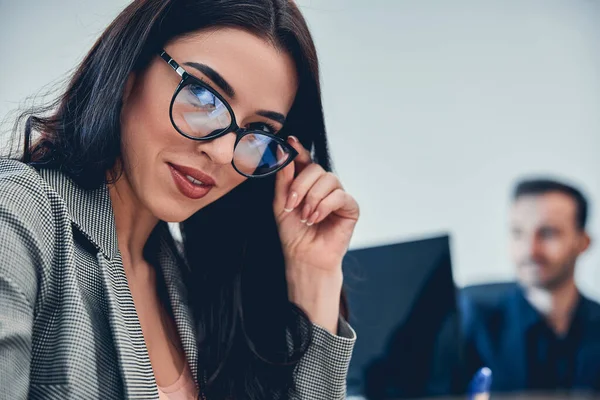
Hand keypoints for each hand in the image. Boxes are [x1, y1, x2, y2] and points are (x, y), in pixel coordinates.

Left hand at [273, 136, 358, 332]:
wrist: (304, 257)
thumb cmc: (293, 233)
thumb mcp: (281, 203)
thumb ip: (283, 179)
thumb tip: (284, 153)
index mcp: (306, 183)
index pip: (304, 160)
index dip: (298, 150)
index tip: (289, 142)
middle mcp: (323, 186)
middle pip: (316, 168)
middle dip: (300, 185)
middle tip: (291, 204)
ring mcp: (338, 195)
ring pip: (329, 179)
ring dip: (312, 198)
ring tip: (305, 216)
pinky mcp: (350, 207)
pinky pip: (340, 195)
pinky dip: (325, 206)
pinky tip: (315, 218)